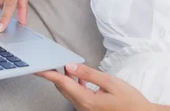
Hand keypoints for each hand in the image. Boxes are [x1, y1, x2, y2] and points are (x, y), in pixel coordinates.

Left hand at [36, 63, 153, 110]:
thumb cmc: (130, 101)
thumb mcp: (110, 82)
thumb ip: (89, 74)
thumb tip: (71, 66)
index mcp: (86, 100)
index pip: (62, 83)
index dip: (49, 74)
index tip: (39, 68)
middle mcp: (83, 107)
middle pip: (63, 89)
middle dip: (54, 76)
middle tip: (47, 63)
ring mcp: (86, 110)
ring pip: (69, 93)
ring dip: (64, 79)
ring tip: (61, 66)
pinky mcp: (90, 110)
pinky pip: (77, 96)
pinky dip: (74, 85)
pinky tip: (78, 77)